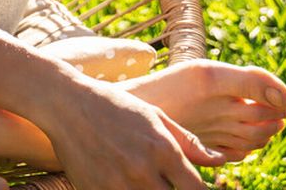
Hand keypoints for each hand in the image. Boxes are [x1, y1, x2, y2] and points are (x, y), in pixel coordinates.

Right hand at [33, 68, 225, 189]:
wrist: (66, 104)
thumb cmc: (115, 106)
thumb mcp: (155, 116)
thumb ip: (188, 142)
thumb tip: (218, 162)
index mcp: (163, 150)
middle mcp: (144, 171)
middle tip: (170, 185)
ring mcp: (118, 185)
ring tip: (147, 181)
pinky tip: (126, 182)